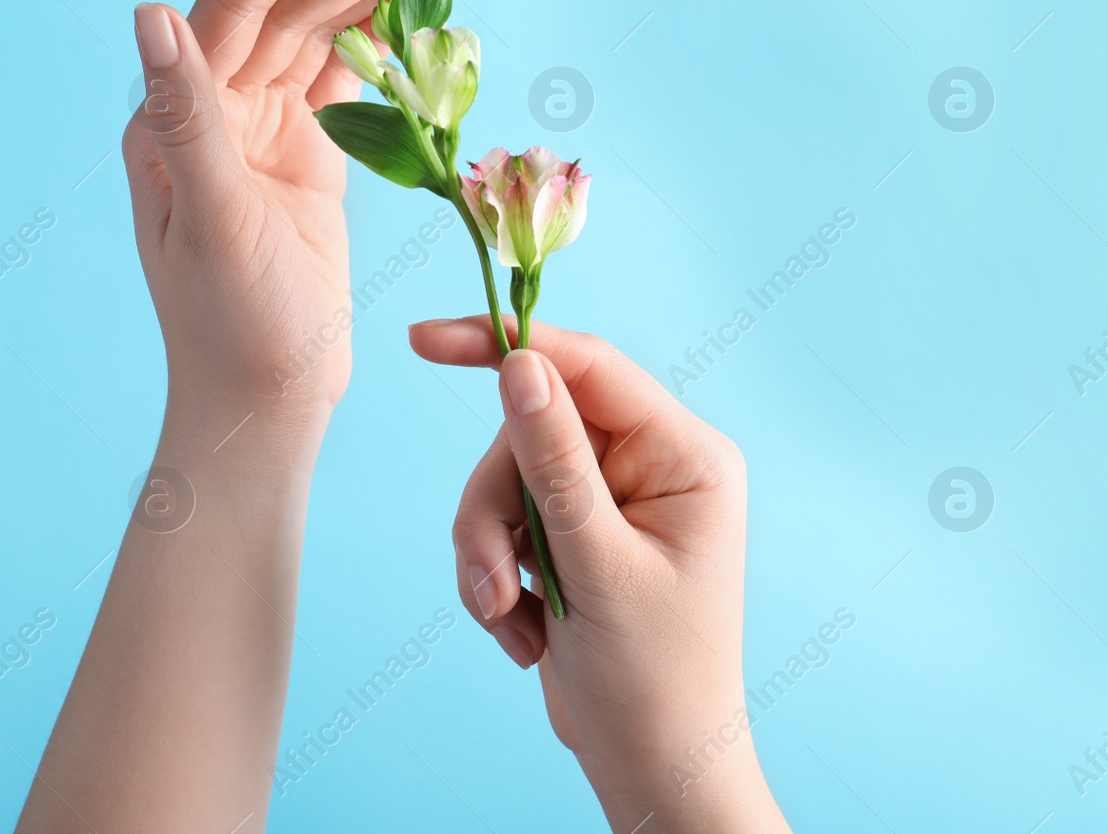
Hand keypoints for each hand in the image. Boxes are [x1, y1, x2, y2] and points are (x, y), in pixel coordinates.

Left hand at [122, 0, 463, 426]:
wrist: (265, 405)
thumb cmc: (232, 329)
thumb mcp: (214, 223)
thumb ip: (188, 118)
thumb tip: (149, 14)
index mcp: (177, 119)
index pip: (235, 3)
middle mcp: (212, 114)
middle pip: (286, 13)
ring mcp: (260, 136)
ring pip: (318, 44)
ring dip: (374, 4)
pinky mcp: (303, 163)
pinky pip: (341, 88)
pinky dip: (379, 56)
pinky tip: (419, 32)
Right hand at [410, 317, 788, 832]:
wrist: (651, 767)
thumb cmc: (652, 679)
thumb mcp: (596, 565)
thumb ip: (555, 462)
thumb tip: (519, 363)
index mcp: (684, 455)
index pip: (587, 366)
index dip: (506, 345)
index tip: (423, 340)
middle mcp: (650, 464)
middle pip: (530, 433)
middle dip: (495, 511)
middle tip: (492, 585)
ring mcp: (610, 499)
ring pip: (505, 480)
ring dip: (489, 553)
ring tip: (508, 618)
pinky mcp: (575, 534)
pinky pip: (503, 521)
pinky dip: (496, 576)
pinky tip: (525, 629)